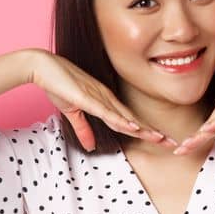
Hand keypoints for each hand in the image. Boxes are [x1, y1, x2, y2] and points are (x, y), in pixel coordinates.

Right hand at [26, 50, 169, 151]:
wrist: (41, 66)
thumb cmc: (57, 85)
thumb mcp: (73, 112)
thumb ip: (84, 129)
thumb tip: (90, 147)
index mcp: (106, 102)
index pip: (130, 120)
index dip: (147, 131)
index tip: (163, 140)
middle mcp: (108, 99)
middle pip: (134, 120)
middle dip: (152, 133)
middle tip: (172, 143)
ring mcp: (99, 97)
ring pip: (125, 118)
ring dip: (143, 129)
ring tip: (160, 139)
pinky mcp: (87, 98)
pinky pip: (107, 111)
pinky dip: (121, 120)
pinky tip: (134, 127)